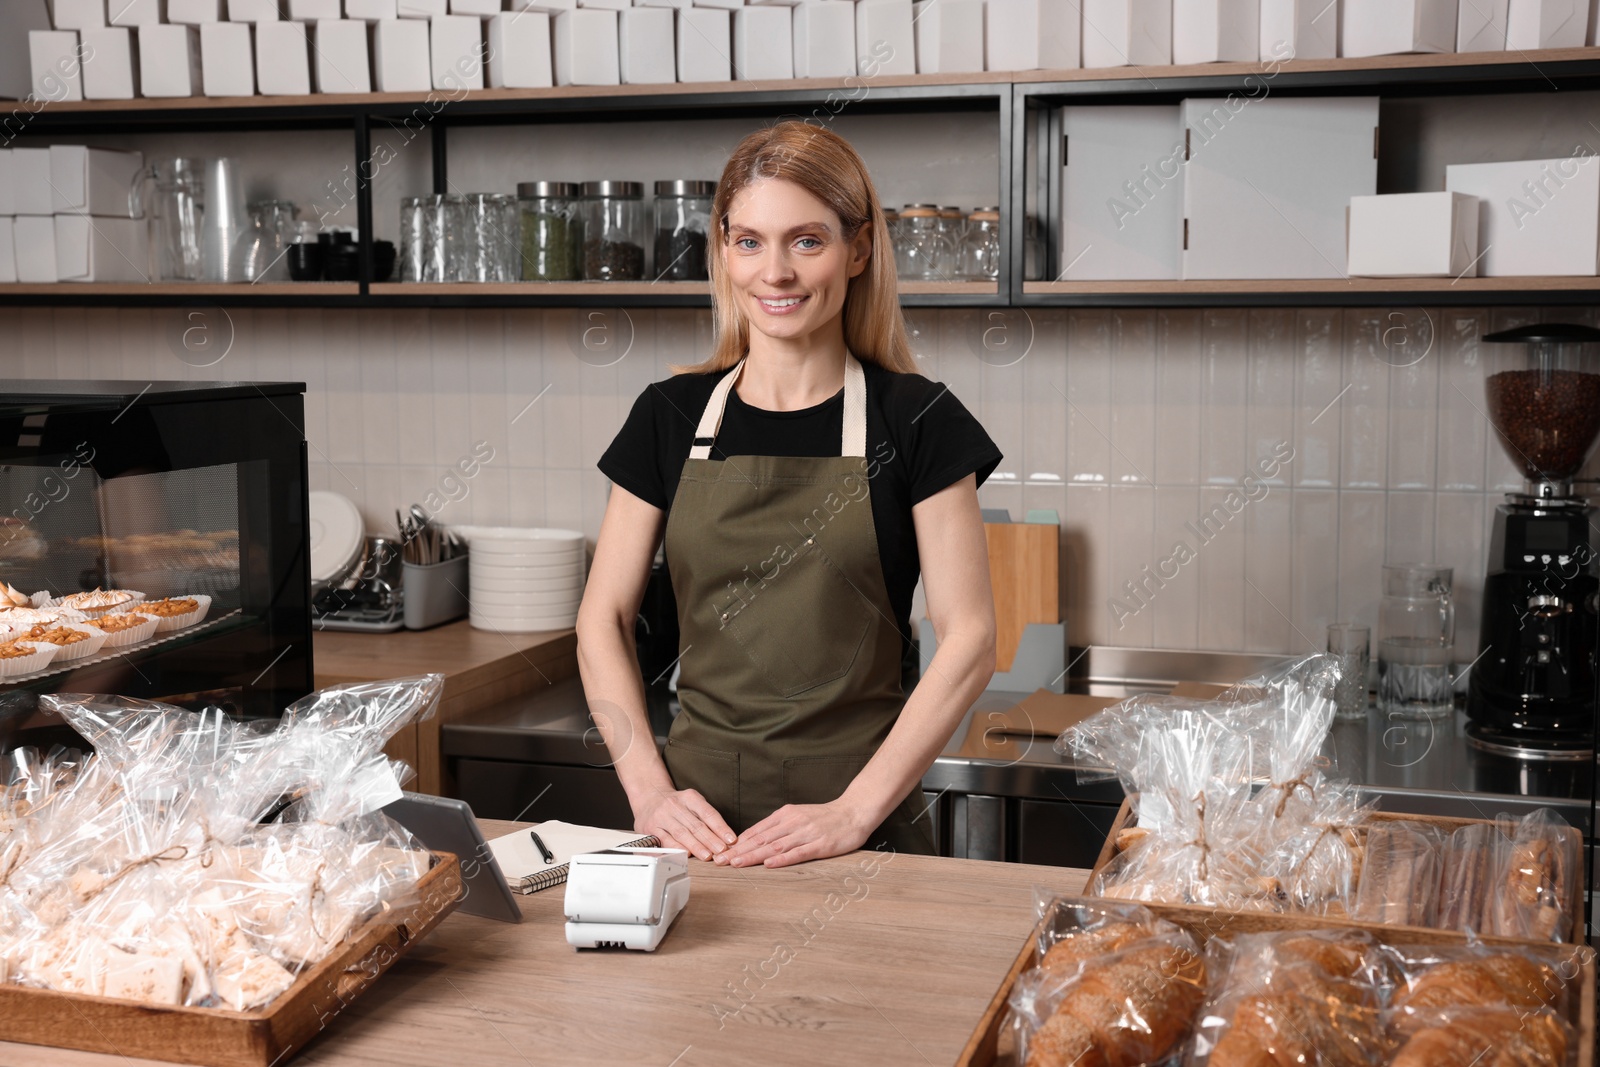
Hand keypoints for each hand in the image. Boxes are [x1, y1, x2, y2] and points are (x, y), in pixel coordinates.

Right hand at [632, 787, 735, 861]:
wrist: (648, 796)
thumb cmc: (676, 804)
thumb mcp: (692, 801)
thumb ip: (706, 816)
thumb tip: (725, 836)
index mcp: (689, 797)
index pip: (708, 813)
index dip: (720, 827)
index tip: (731, 839)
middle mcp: (675, 805)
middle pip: (696, 825)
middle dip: (711, 840)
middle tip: (722, 851)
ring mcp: (662, 816)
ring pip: (682, 833)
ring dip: (696, 846)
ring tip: (708, 855)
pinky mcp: (651, 828)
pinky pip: (666, 840)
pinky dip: (677, 848)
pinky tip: (686, 854)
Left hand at [715, 800, 870, 868]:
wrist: (854, 812)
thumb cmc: (825, 817)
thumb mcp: (798, 815)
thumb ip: (778, 826)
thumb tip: (754, 839)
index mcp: (786, 815)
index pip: (756, 831)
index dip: (736, 843)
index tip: (720, 853)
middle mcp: (793, 822)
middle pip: (761, 839)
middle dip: (738, 851)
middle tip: (720, 861)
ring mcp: (807, 833)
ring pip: (775, 846)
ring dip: (753, 855)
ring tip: (736, 863)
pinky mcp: (821, 844)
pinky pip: (798, 852)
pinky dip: (782, 858)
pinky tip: (769, 864)